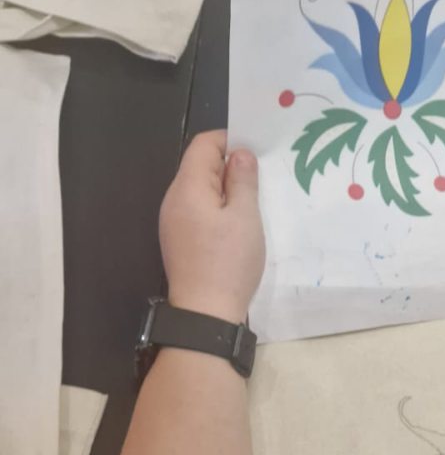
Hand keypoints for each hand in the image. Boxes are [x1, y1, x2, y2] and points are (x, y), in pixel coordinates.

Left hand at [160, 131, 264, 323]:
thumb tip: (240, 154)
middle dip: (229, 165)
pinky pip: (198, 209)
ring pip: (200, 189)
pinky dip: (217, 207)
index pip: (202, 145)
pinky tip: (237, 223)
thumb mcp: (245, 217)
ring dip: (225, 188)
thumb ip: (243, 180)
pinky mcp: (179, 239)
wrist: (206, 314)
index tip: (256, 151)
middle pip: (199, 165)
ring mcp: (173, 221)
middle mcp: (174, 200)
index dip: (229, 140)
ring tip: (253, 201)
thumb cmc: (228, 262)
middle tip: (261, 177)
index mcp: (187, 188)